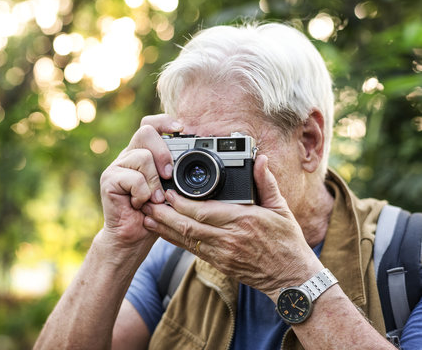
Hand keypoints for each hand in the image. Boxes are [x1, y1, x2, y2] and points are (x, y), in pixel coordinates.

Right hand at [99, 114, 182, 252]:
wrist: (132, 238)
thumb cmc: (154, 215)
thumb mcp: (171, 190)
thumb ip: (176, 173)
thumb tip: (195, 160)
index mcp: (144, 154)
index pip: (150, 125)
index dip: (164, 121)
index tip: (181, 128)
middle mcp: (129, 156)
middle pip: (145, 132)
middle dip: (163, 153)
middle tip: (169, 175)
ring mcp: (117, 166)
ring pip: (143, 156)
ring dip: (155, 181)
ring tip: (155, 199)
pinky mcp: (109, 180)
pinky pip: (134, 178)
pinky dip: (143, 194)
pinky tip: (140, 205)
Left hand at [141, 155, 322, 298]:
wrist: (290, 278)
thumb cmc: (286, 241)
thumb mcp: (281, 208)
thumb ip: (266, 182)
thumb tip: (260, 159)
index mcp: (243, 220)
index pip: (203, 211)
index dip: (180, 202)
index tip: (167, 191)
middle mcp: (229, 238)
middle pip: (188, 225)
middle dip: (164, 214)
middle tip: (148, 201)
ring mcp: (222, 253)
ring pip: (185, 240)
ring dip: (163, 228)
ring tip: (146, 216)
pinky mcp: (218, 263)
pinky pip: (191, 250)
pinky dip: (174, 240)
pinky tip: (162, 232)